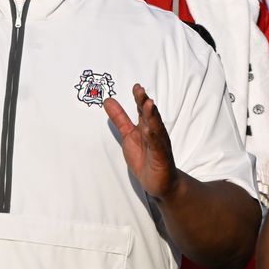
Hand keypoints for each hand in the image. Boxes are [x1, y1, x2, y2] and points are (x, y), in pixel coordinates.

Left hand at [104, 83, 178, 198]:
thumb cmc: (145, 158)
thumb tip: (108, 101)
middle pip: (150, 115)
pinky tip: (149, 131)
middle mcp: (155, 133)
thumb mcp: (128, 136)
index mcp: (147, 126)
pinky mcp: (161, 158)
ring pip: (156, 128)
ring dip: (152, 116)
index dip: (139, 98)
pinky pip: (157, 147)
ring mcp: (159, 145)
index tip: (136, 86)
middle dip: (145, 102)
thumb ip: (120, 119)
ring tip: (148, 104)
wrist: (160, 183)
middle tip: (140, 91)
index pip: (143, 109)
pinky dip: (153, 138)